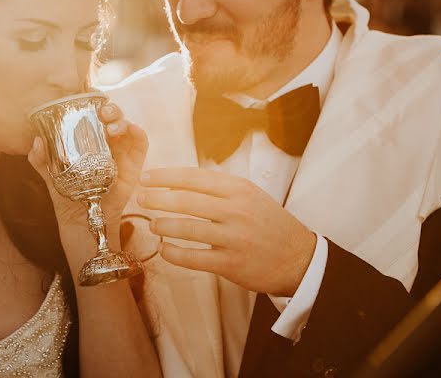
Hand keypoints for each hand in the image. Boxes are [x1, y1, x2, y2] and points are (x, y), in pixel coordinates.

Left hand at [28, 102, 147, 238]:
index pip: (92, 112)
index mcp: (87, 137)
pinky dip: (139, 133)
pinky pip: (140, 144)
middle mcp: (105, 140)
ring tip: (112, 127)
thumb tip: (36, 141)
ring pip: (126, 125)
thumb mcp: (50, 174)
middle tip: (101, 112)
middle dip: (109, 108)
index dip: (92, 101)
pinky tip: (132, 129)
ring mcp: (121, 151)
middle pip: (111, 115)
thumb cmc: (67, 193)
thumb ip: (40, 159)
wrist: (80, 220)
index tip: (86, 96)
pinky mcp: (134, 165)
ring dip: (122, 120)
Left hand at [138, 168, 316, 296]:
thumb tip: (178, 182)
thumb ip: (220, 188)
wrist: (298, 257)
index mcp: (239, 189)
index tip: (146, 177)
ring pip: (187, 228)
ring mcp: (234, 238)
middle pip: (186, 200)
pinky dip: (174, 254)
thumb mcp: (250, 195)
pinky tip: (165, 250)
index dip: (165, 176)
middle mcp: (236, 210)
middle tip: (141, 198)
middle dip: (157, 199)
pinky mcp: (231, 263)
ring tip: (152, 224)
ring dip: (163, 225)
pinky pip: (194, 258)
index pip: (194, 177)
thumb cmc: (268, 223)